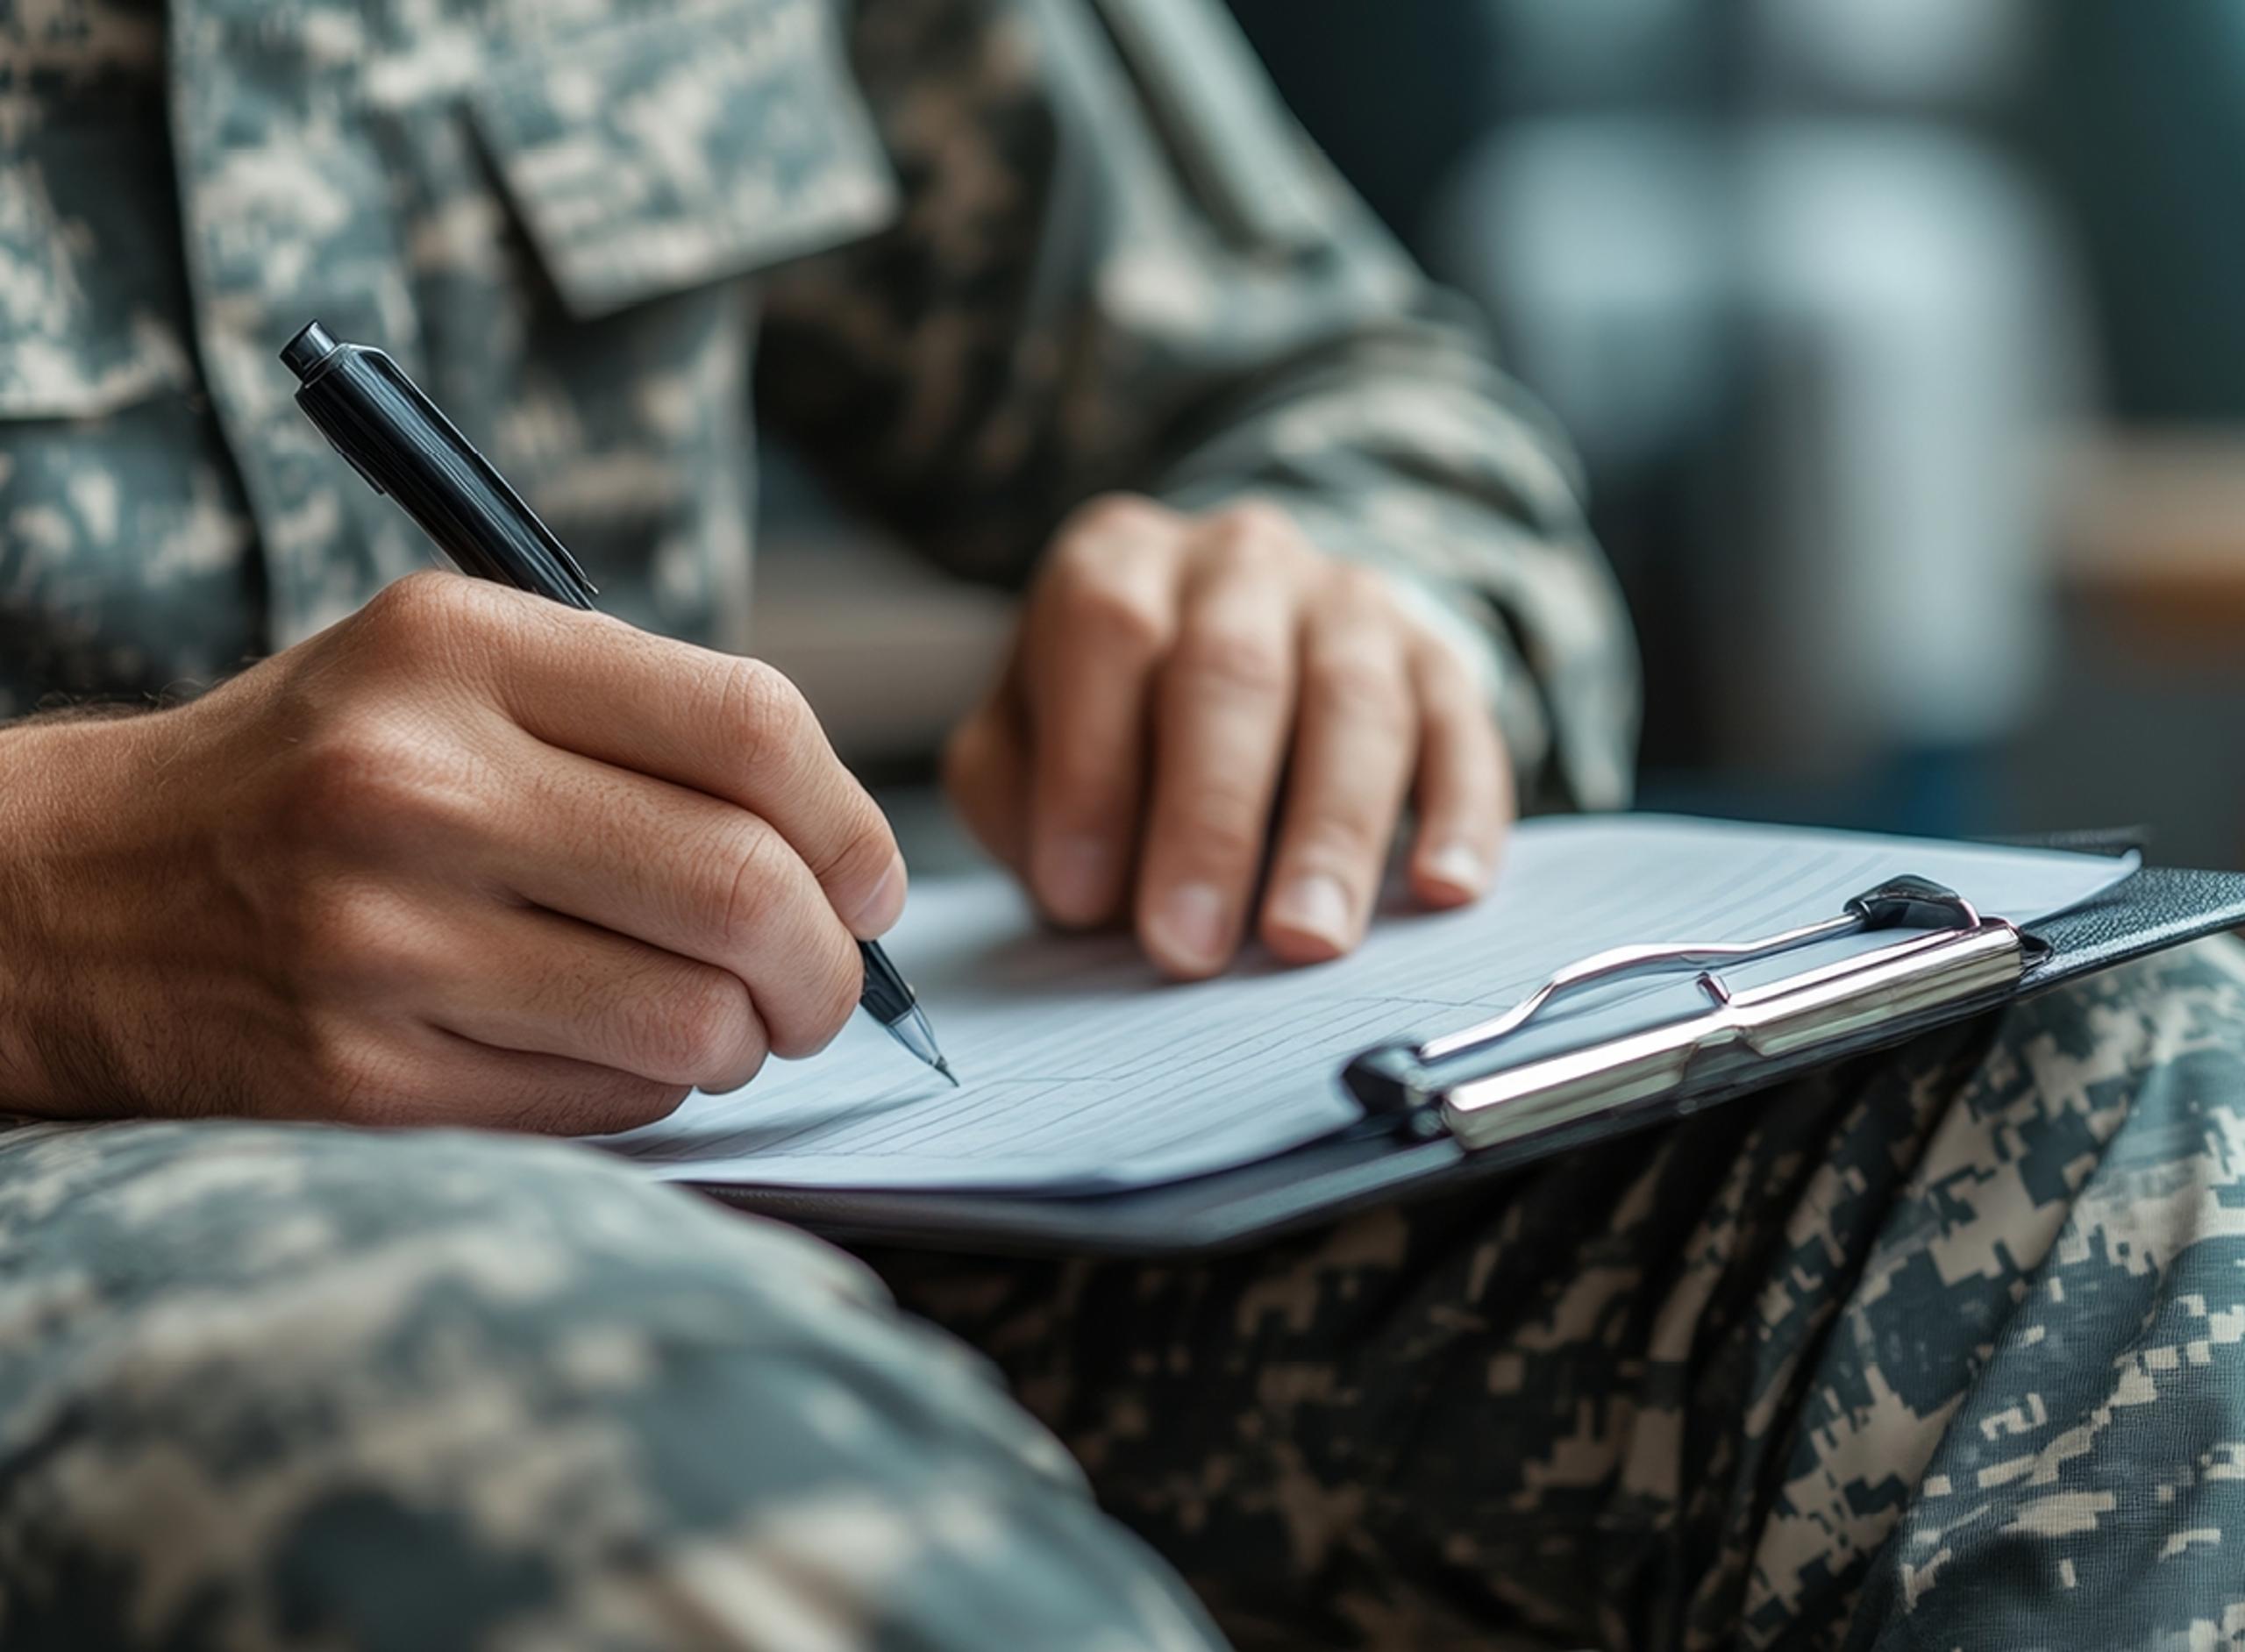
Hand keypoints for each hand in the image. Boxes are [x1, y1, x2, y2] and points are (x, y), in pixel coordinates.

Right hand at [0, 573, 901, 1130]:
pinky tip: (613, 1052)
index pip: (751, 727)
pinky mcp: (361, 1081)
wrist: (67, 896)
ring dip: (751, 1039)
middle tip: (827, 981)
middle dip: (832, 962)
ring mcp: (381, 942)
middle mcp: (416, 784)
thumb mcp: (450, 672)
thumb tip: (847, 852)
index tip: (867, 879)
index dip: (851, 821)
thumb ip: (642, 724)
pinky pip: (610, 1105)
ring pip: (695, 1022)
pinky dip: (655, 1090)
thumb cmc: (313, 777)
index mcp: (457, 646)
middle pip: (747, 888)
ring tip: (722, 1021)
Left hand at [945, 495, 1510, 977]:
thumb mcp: (1022, 744)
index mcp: (1116, 564)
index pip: (1109, 636)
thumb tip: (1079, 887)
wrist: (1240, 652)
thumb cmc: (1112, 725)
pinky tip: (1440, 893)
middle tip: (1190, 947)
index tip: (1083, 900)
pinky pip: (1461, 732)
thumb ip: (1019, 800)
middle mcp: (1238, 561)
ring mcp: (1350, 603)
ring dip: (1331, 835)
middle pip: (1233, 673)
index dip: (1093, 769)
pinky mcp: (1438, 661)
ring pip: (1355, 704)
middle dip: (1211, 821)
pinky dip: (1457, 817)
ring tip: (1305, 941)